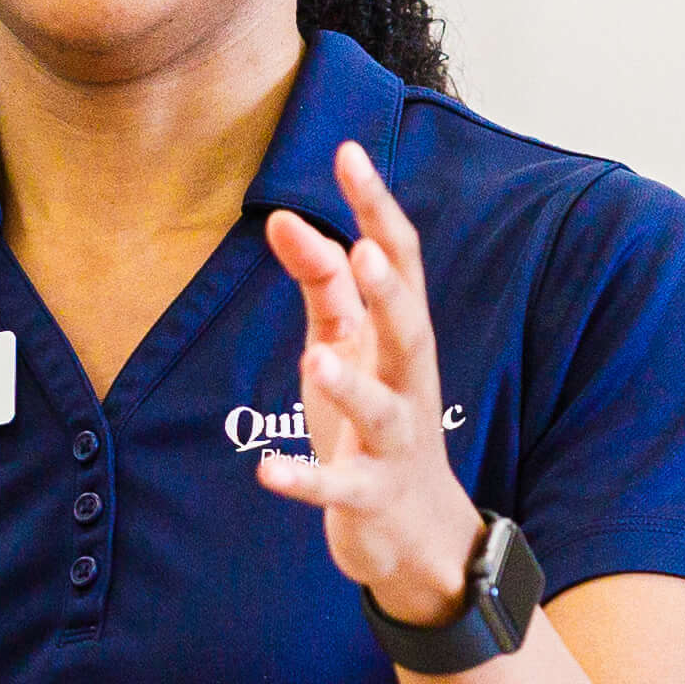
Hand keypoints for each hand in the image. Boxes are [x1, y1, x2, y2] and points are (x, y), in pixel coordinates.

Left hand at [253, 142, 483, 616]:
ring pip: (380, 410)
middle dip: (388, 292)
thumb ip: (322, 282)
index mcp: (401, 336)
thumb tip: (286, 217)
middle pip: (409, 328)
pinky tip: (267, 473)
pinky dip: (305, 481)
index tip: (350, 153)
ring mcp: (392, 443)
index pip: (398, 261)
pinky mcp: (367, 496)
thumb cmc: (374, 420)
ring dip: (350, 385)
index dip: (376, 209)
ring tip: (316, 358)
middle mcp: (407, 382)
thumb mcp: (347, 344)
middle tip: (361, 249)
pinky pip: (337, 488)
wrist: (417, 530)